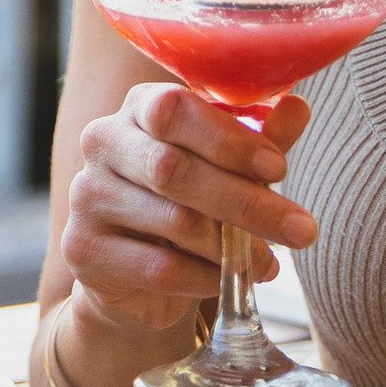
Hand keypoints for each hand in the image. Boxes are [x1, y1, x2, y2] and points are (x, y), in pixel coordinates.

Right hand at [60, 84, 317, 336]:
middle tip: (303, 230)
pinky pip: (157, 267)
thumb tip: (297, 107)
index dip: (229, 139)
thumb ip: (259, 139)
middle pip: (173, 168)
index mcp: (139, 107)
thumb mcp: (230, 167)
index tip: (280, 168)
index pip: (175, 109)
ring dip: (232, 247)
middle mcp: (103, 142)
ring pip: (172, 221)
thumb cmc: (191, 202)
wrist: (137, 272)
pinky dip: (204, 277)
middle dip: (246, 202)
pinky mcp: (83, 249)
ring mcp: (87, 196)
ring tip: (268, 262)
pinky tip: (227, 279)